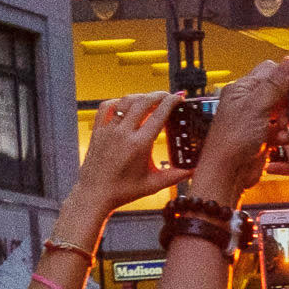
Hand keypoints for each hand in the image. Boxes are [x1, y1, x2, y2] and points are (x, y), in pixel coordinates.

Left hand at [70, 91, 187, 219]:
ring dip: (139, 96)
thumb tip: (193, 170)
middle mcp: (123, 134)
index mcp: (139, 145)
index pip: (159, 115)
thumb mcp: (154, 184)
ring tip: (148, 99)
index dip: (170, 103)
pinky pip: (106, 108)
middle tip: (166, 95)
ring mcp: (109, 130)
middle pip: (142, 102)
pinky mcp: (98, 131)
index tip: (177, 98)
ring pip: (125, 102)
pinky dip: (117, 102)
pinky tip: (124, 105)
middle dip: (157, 95)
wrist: (95, 193)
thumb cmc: (123, 191)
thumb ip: (176, 176)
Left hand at [191, 59, 288, 205]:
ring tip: (283, 127)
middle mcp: (249, 102)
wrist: (228, 173)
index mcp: (243, 88)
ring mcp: (257, 119)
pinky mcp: (263, 135)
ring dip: (288, 120)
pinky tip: (280, 139)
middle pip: (280, 91)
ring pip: (284, 111)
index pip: (271, 70)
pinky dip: (285, 134)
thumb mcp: (256, 107)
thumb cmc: (231, 140)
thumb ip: (275, 85)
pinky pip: (282, 129)